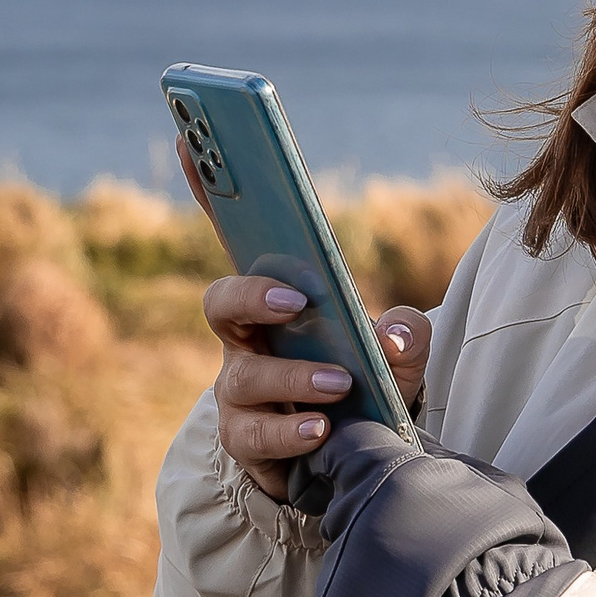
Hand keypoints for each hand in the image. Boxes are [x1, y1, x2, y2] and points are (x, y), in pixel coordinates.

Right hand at [183, 136, 429, 499]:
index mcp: (276, 300)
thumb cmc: (370, 386)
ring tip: (338, 382)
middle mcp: (246, 341)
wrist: (362, 458)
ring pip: (244, 377)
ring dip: (292, 376)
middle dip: (251, 295)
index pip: (235, 239)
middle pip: (220, 303)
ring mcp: (241, 393)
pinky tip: (323, 429)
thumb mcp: (402, 353)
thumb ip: (407, 334)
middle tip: (296, 301)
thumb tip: (389, 339)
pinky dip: (291, 430)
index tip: (189, 138)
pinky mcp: (248, 442)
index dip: (207, 189)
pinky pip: (256, 435)